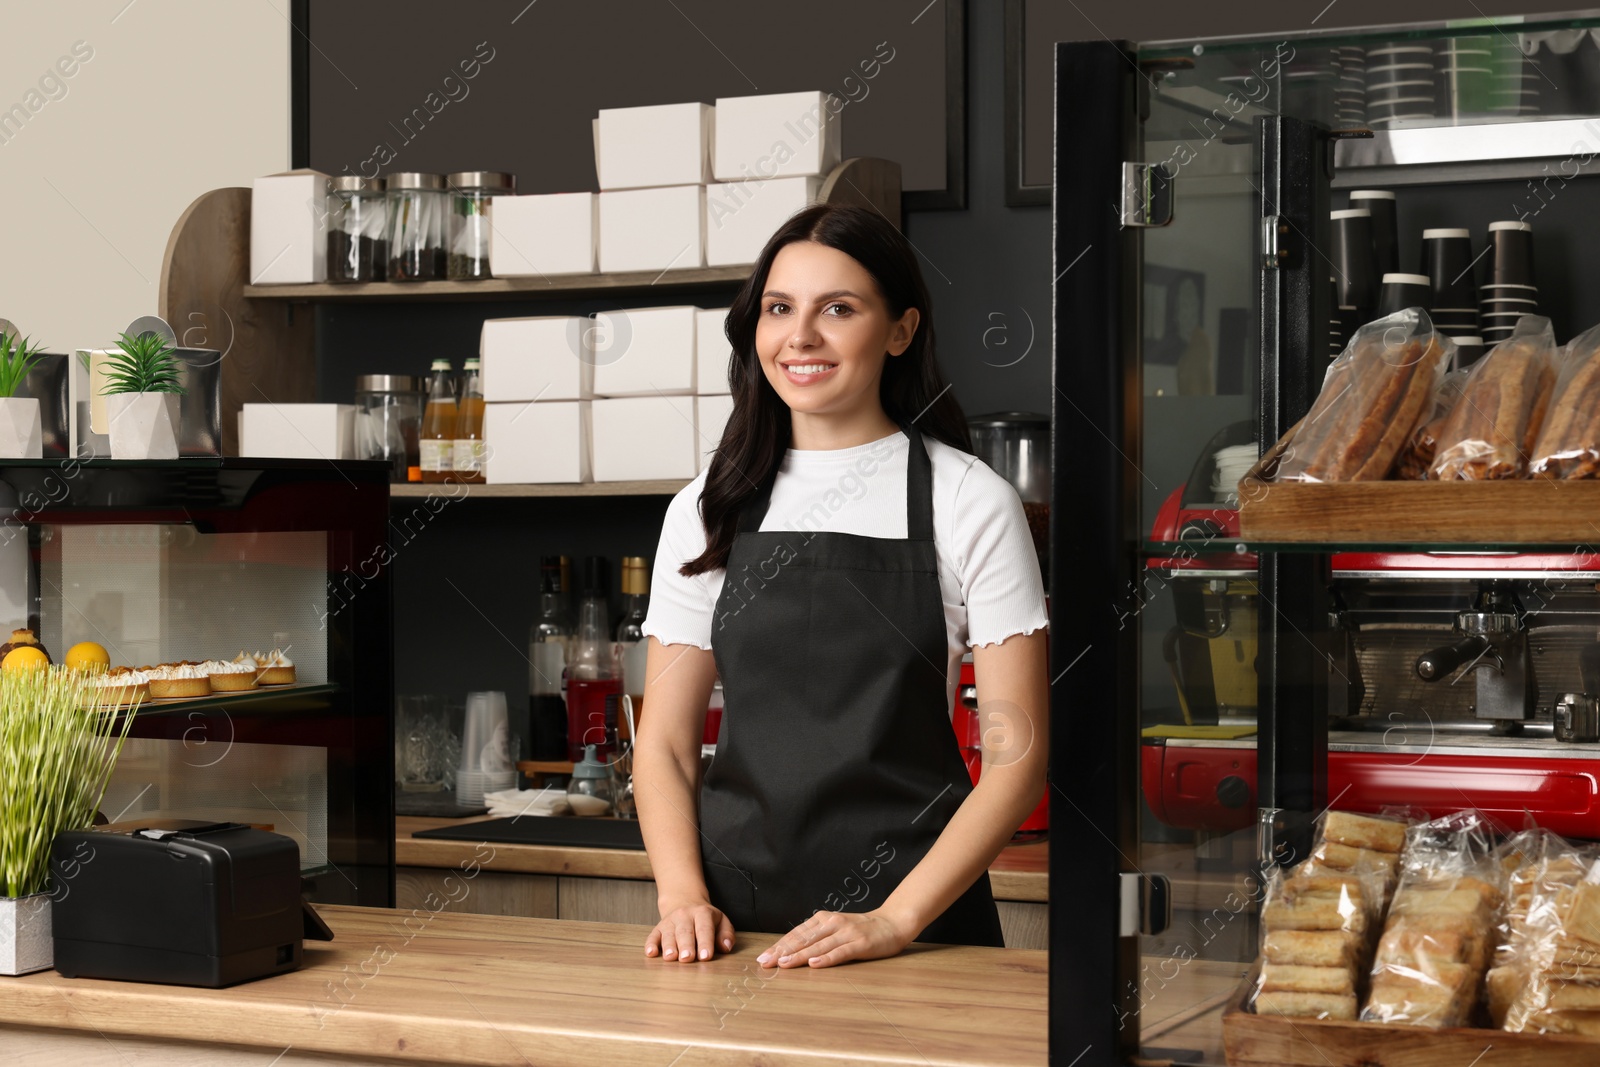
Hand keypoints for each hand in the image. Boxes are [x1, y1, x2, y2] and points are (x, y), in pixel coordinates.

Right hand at [645, 898, 734, 962]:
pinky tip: (651, 953)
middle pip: (685, 931)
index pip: (704, 929)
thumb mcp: (721, 921)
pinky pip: (653, 936)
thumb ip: (726, 934)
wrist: (685, 903)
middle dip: (686, 945)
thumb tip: (725, 948)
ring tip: (671, 957)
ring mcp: (669, 921)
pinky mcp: (658, 928)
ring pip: (668, 934)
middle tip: (688, 958)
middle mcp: (684, 915)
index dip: (705, 942)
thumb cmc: (706, 920)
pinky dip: (651, 945)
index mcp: (702, 913)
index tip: (706, 956)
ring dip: (669, 946)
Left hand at [756, 908, 915, 969]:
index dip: (779, 945)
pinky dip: (826, 958)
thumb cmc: (861, 929)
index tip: (763, 957)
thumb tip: (791, 950)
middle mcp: (833, 923)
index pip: (797, 933)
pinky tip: (814, 964)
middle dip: (782, 951)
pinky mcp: (860, 943)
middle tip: (765, 962)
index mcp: (824, 919)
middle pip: (803, 939)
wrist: (892, 923)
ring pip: (818, 945)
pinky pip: (840, 952)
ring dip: (799, 955)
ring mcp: (846, 933)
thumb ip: (817, 936)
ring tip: (784, 964)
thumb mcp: (836, 928)